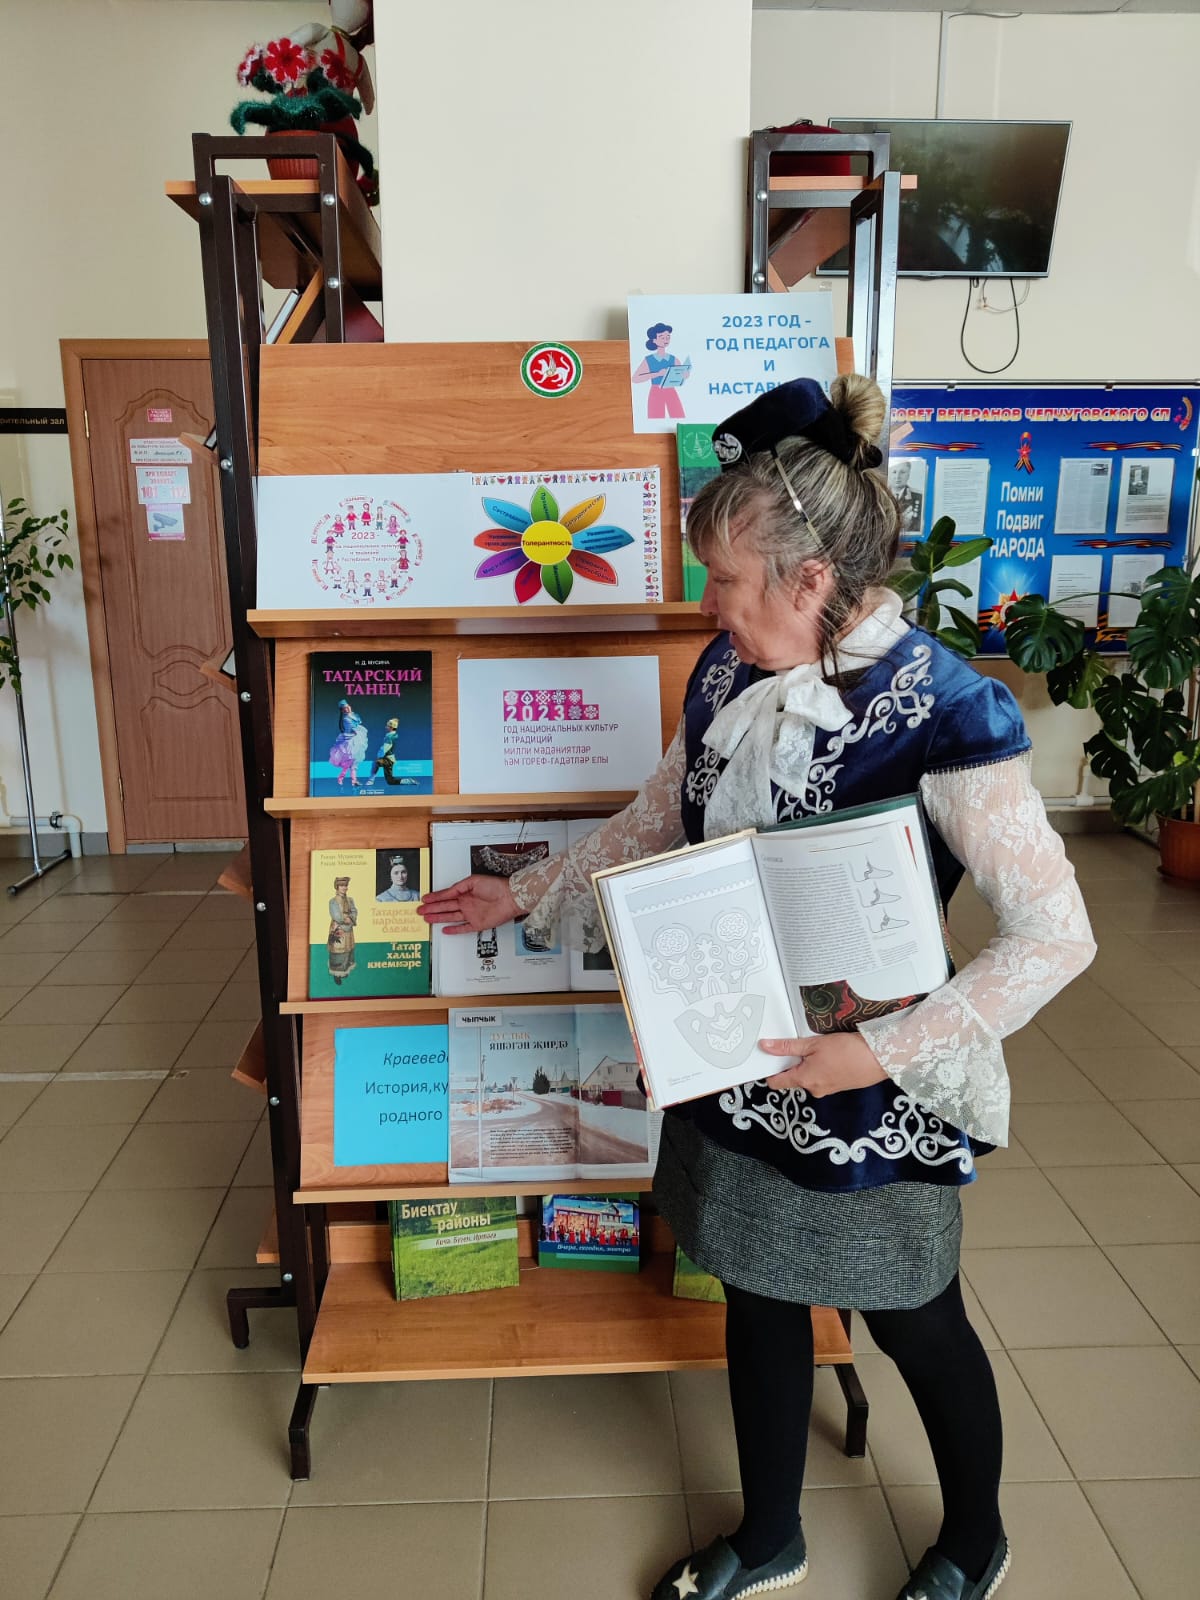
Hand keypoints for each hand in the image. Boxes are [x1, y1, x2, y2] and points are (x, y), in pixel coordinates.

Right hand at [418, 874, 520, 934]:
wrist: (511, 898)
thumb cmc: (496, 887)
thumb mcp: (473, 882)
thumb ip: (458, 888)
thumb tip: (446, 892)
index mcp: (465, 892)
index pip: (446, 896)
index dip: (434, 898)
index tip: (424, 899)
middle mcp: (467, 903)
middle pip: (445, 907)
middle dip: (432, 909)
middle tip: (420, 911)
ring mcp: (471, 914)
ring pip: (450, 917)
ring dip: (438, 918)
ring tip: (426, 918)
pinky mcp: (477, 924)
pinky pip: (463, 928)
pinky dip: (454, 930)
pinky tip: (445, 930)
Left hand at [758, 1032, 887, 1097]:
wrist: (879, 1058)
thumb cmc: (848, 1051)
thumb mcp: (813, 1044)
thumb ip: (788, 1047)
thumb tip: (766, 1046)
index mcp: (804, 1080)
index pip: (776, 1083)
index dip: (769, 1071)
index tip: (767, 1058)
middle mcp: (814, 1089)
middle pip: (792, 1078)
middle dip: (791, 1062)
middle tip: (796, 1044)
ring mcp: (827, 1089)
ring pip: (808, 1076)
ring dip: (808, 1063)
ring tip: (816, 1047)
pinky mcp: (838, 1086)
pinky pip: (821, 1077)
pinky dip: (820, 1066)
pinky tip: (829, 1054)